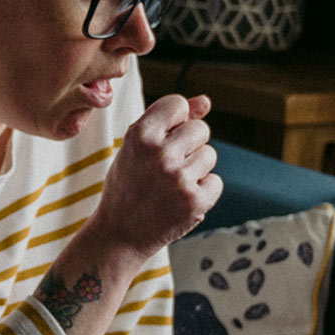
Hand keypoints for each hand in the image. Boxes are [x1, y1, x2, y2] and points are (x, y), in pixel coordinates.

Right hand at [90, 93, 221, 263]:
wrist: (119, 233)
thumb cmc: (129, 184)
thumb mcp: (136, 146)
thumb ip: (169, 119)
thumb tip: (206, 101)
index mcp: (140, 134)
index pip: (178, 103)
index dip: (175, 120)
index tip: (162, 137)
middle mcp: (159, 153)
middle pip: (201, 129)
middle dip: (189, 145)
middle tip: (165, 166)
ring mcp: (178, 179)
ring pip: (209, 155)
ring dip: (195, 168)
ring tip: (170, 184)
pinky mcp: (194, 202)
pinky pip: (215, 182)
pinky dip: (202, 191)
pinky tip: (179, 200)